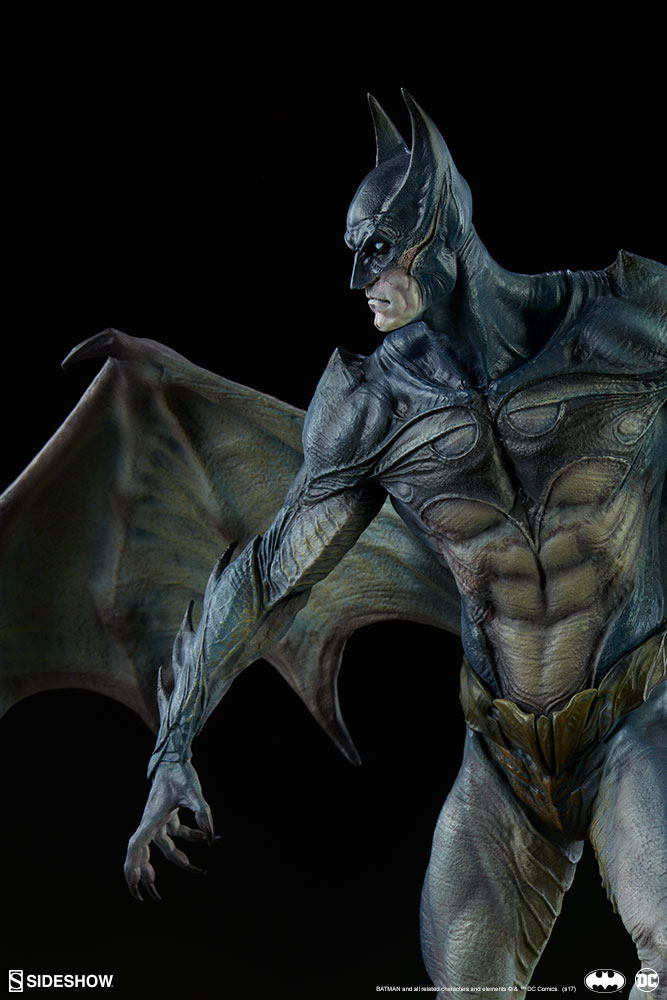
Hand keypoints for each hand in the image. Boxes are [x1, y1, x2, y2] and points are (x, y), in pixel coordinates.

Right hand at [124, 760, 214, 900]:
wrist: (174, 756)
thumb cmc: (179, 773)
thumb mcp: (193, 792)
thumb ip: (202, 813)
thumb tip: (212, 837)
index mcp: (151, 820)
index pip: (136, 847)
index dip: (132, 867)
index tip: (135, 885)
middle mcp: (151, 822)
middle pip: (143, 853)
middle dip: (145, 874)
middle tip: (149, 895)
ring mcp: (158, 819)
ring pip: (163, 845)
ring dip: (176, 857)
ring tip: (192, 866)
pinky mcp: (167, 814)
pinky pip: (175, 833)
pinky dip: (189, 837)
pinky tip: (205, 837)